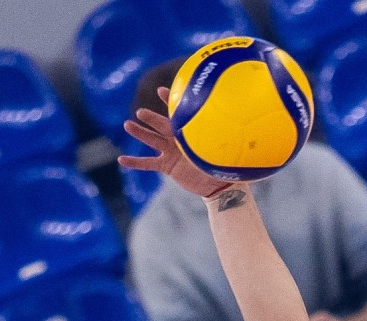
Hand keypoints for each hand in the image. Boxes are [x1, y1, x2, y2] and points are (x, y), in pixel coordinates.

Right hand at [119, 89, 237, 199]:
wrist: (217, 184)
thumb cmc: (223, 164)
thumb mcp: (226, 151)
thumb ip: (229, 140)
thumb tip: (244, 129)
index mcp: (191, 132)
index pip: (180, 113)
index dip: (171, 102)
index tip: (161, 91)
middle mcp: (179, 139)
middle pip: (162, 125)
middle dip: (151, 119)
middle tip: (140, 112)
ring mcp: (171, 151)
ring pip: (152, 140)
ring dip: (140, 133)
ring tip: (127, 125)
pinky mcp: (167, 166)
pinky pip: (148, 164)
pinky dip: (135, 163)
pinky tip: (121, 160)